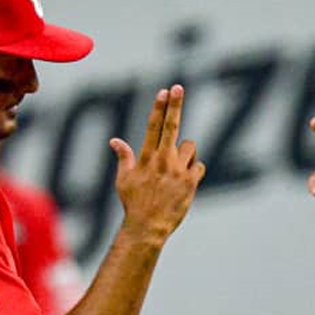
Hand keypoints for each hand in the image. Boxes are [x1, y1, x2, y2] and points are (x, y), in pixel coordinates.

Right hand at [110, 85, 204, 245]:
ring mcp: (177, 171)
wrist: (148, 227)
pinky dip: (194, 170)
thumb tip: (114, 141)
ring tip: (177, 169)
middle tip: (178, 87)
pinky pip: (199, 166)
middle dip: (174, 105)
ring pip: (190, 147)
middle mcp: (162, 161)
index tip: (163, 92)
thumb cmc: (133, 204)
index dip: (158, 107)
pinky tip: (186, 181)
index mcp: (146, 158)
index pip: (152, 127)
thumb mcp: (123, 180)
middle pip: (171, 126)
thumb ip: (123, 157)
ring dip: (186, 153)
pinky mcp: (190, 183)